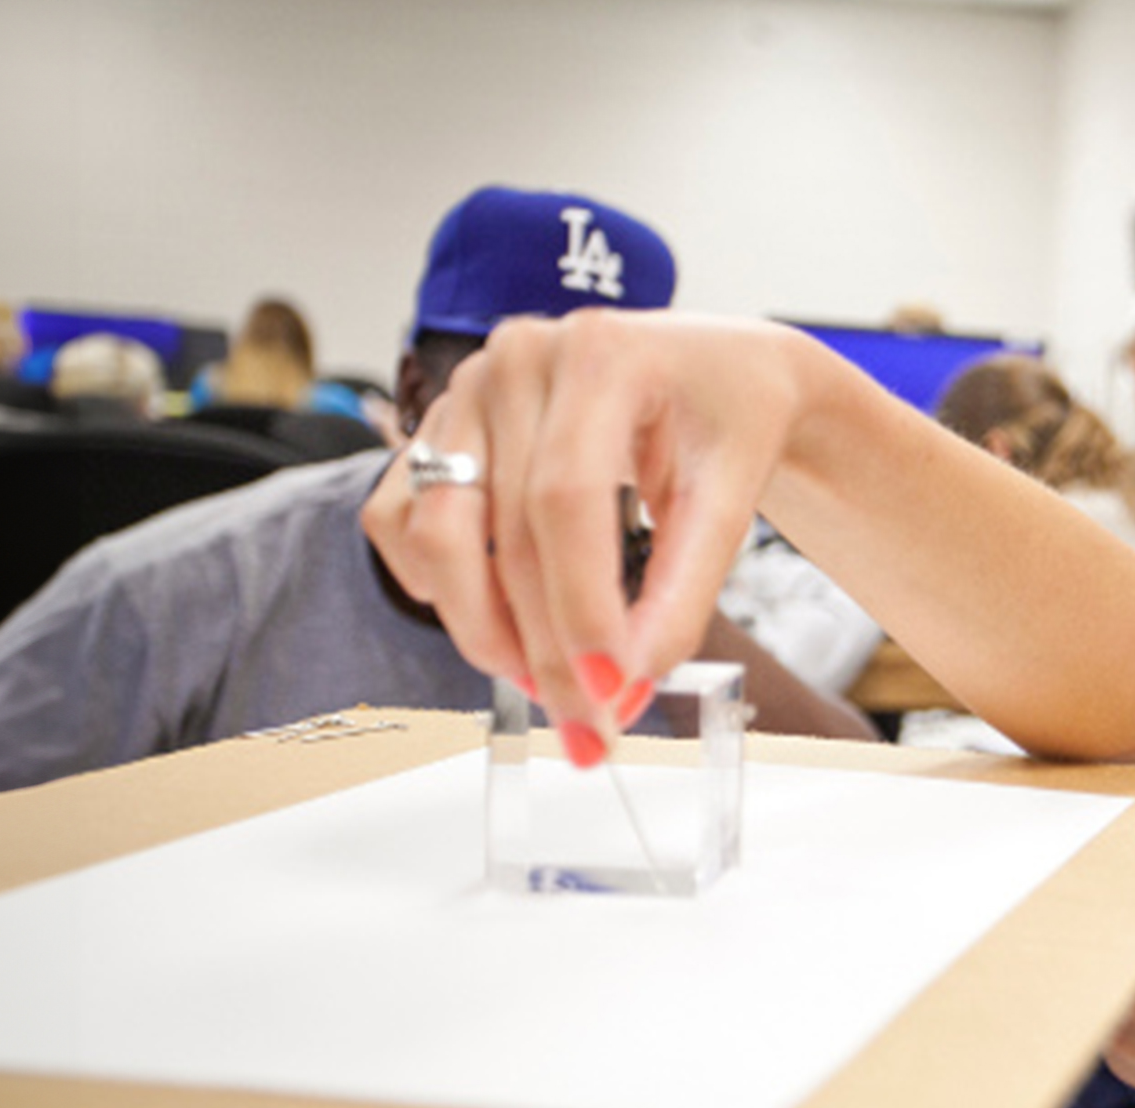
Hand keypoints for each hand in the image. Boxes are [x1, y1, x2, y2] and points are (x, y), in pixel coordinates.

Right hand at [362, 311, 809, 748]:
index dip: (581, 604)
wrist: (716, 375)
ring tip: (549, 687)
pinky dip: (438, 588)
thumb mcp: (733, 497)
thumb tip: (627, 683)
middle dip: (545, 649)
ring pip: (438, 535)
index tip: (609, 688)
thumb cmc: (728, 421)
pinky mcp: (435, 430)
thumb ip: (682, 591)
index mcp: (600, 353)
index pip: (567, 496)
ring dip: (486, 631)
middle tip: (588, 728)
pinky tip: (500, 622)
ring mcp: (465, 391)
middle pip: (505, 531)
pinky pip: (401, 523)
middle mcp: (517, 359)